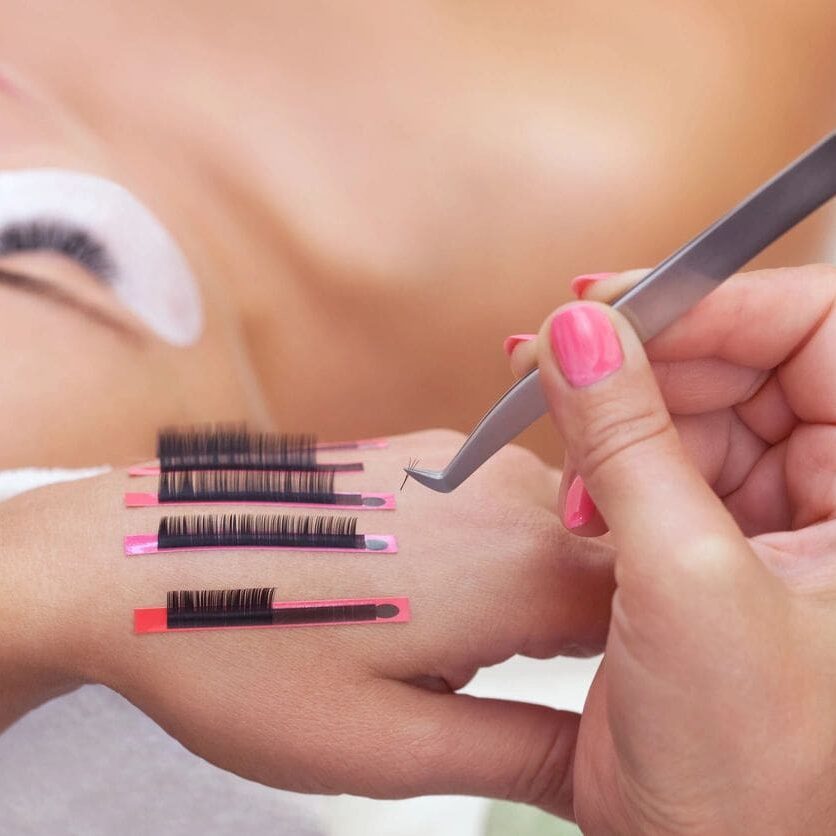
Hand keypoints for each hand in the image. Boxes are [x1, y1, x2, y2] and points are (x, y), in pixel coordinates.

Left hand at [0, 429, 612, 813]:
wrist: (127, 563)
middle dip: (582, 629)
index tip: (608, 708)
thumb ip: (524, 749)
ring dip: (529, 588)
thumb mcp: (390, 746)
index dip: (639, 666)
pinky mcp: (413, 450)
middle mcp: (499, 491)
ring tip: (446, 642)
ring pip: (549, 529)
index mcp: (515, 566)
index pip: (649, 608)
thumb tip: (606, 761)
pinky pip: (494, 502)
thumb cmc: (244, 658)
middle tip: (508, 687)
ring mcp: (453, 458)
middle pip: (602, 561)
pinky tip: (415, 591)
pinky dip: (488, 551)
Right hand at [514, 264, 835, 830]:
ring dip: (614, 419)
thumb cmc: (753, 775)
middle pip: (743, 360)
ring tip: (567, 463)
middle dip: (644, 361)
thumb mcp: (684, 587)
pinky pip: (656, 459)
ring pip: (689, 408)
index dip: (720, 305)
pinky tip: (575, 496)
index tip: (617, 308)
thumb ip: (626, 446)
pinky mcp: (711, 538)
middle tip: (555, 363)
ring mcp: (773, 513)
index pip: (821, 330)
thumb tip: (575, 335)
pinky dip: (604, 463)